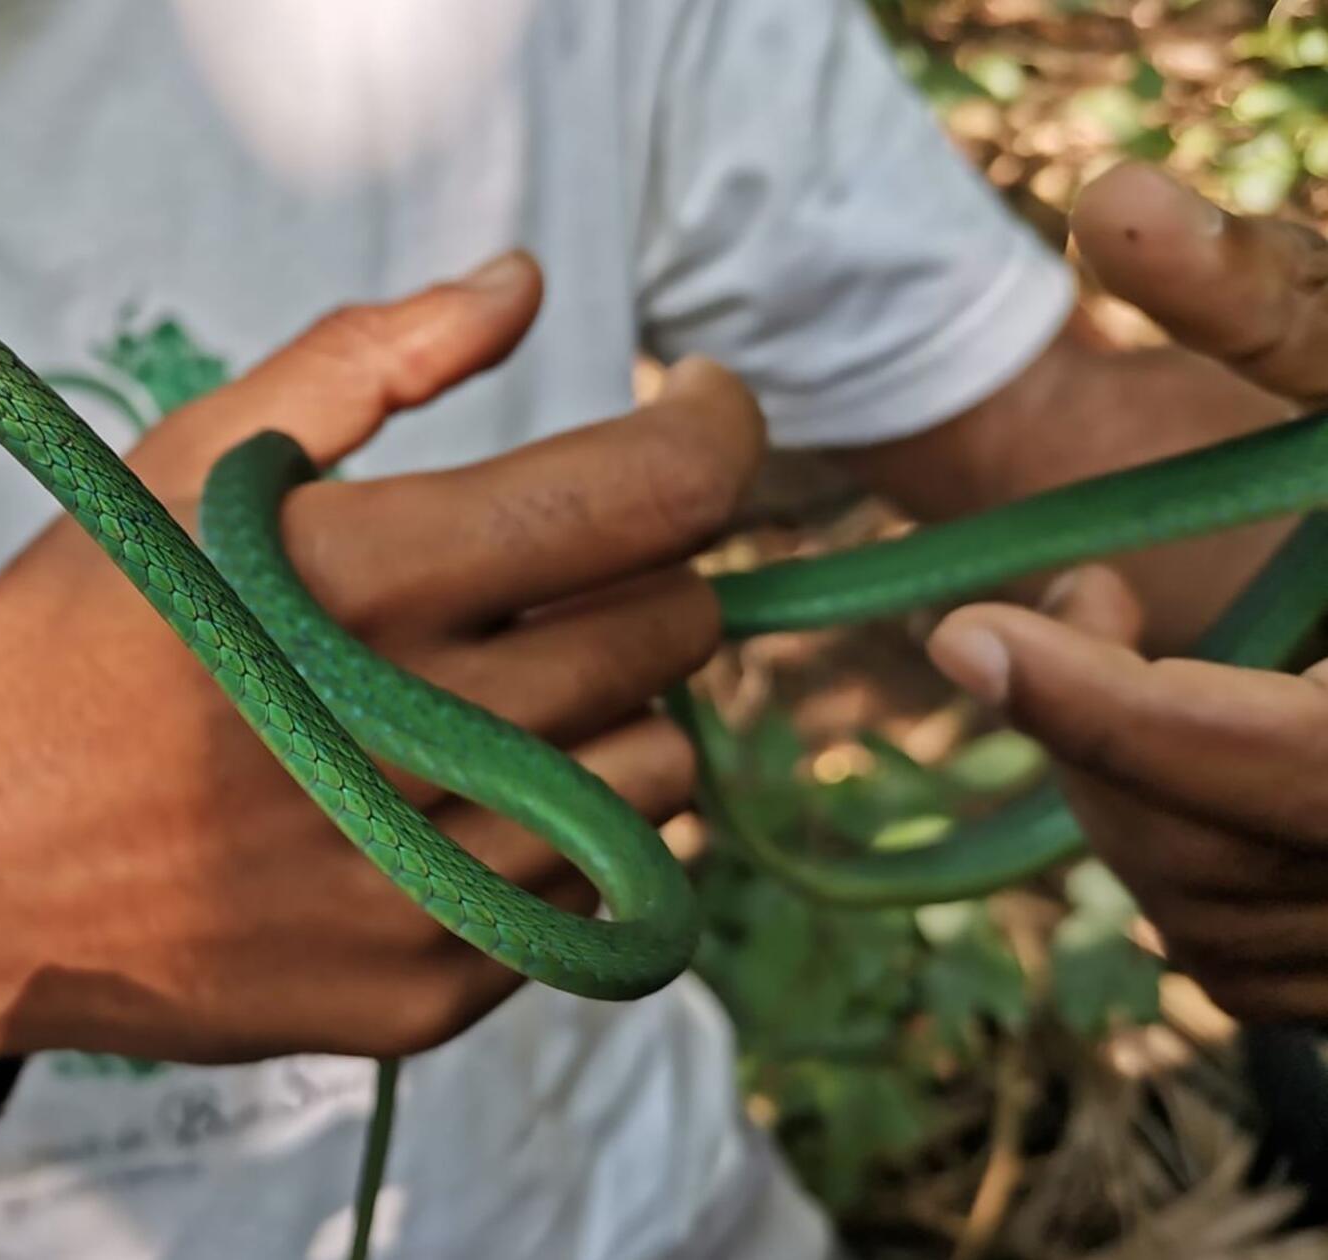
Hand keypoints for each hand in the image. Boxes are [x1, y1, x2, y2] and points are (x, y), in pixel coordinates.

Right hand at [0, 254, 767, 1110]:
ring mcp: (417, 885)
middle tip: (548, 568)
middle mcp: (403, 741)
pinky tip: (459, 801)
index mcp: (350, 585)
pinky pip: (602, 898)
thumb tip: (521, 287)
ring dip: (612, 711)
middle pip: (673, 631)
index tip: (697, 413)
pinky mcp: (421, 993)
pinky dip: (566, 834)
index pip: (645, 498)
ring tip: (494, 694)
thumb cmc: (65, 649)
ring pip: (663, 771)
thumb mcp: (177, 470)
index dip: (711, 432)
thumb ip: (360, 362)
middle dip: (641, 572)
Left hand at [930, 165, 1327, 1022]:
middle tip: (1078, 607)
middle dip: (1103, 733)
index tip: (964, 631)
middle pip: (1213, 855)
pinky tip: (1206, 756)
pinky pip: (1252, 969)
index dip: (1097, 702)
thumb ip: (1288, 303)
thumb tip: (1110, 202)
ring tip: (1144, 659)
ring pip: (1215, 924)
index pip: (1262, 757)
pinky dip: (1193, 865)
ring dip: (1133, 796)